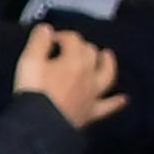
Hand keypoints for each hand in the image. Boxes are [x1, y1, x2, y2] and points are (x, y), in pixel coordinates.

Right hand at [12, 24, 126, 128]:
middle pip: (90, 53)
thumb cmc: (34, 92)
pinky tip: (123, 100)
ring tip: (108, 56)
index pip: (72, 39)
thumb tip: (46, 29)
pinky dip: (116, 102)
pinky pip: (108, 106)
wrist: (40, 125)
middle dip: (81, 46)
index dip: (60, 35)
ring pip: (107, 75)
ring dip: (108, 64)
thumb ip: (38, 42)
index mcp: (74, 60)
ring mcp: (92, 94)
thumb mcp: (29, 62)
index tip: (48, 39)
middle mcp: (88, 75)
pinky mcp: (91, 113)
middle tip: (69, 47)